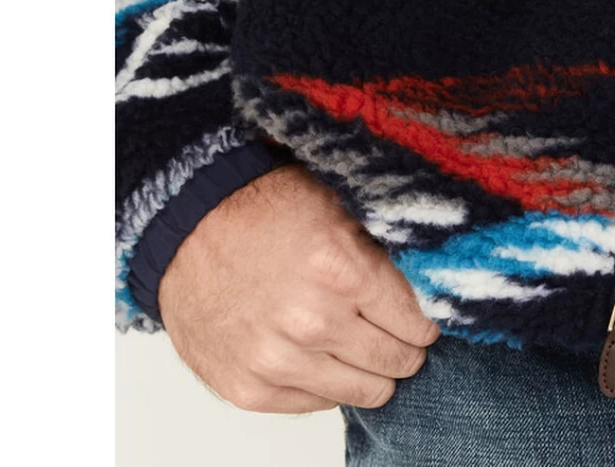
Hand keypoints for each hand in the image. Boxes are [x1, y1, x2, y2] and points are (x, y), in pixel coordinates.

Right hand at [158, 161, 439, 412]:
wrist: (189, 226)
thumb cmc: (261, 210)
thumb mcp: (336, 213)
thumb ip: (373, 258)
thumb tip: (415, 294)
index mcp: (341, 269)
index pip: (410, 318)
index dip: (424, 324)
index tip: (425, 327)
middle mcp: (312, 321)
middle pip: (390, 360)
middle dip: (406, 354)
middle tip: (408, 349)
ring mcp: (278, 360)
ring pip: (360, 391)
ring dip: (374, 378)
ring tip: (375, 364)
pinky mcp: (249, 388)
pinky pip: (314, 404)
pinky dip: (328, 388)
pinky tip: (330, 367)